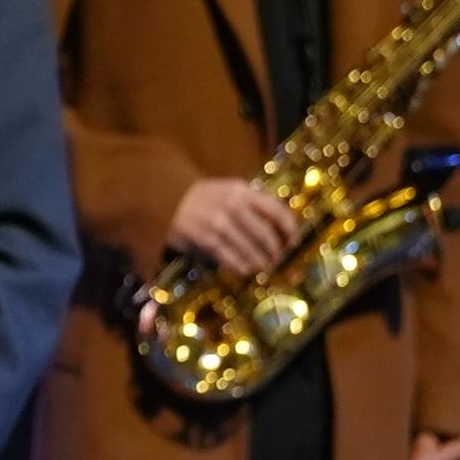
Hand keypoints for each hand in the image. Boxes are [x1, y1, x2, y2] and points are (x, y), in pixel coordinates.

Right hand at [168, 177, 301, 275]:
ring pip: (251, 250)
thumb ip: (252, 202)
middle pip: (266, 235)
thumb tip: (280, 226)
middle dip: (276, 251)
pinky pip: (232, 259)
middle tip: (279, 258)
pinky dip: (243, 267)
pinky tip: (246, 269)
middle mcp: (233, 205)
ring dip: (261, 262)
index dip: (290, 229)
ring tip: (264, 266)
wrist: (166, 198)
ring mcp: (219, 223)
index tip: (294, 241)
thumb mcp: (228, 189)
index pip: (276, 211)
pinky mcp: (207, 239)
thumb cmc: (202, 196)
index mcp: (242, 190)